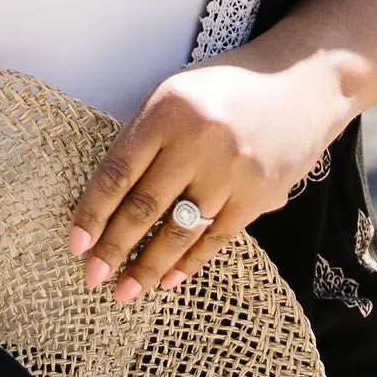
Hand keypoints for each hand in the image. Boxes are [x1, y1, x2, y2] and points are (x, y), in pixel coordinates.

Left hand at [65, 52, 349, 304]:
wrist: (301, 84)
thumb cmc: (226, 89)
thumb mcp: (177, 94)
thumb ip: (144, 138)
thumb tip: (106, 200)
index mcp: (169, 110)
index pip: (119, 171)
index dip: (93, 212)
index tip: (75, 245)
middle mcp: (200, 140)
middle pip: (146, 206)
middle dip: (114, 247)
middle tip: (92, 278)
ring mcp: (233, 170)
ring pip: (180, 230)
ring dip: (148, 267)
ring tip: (125, 292)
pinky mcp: (260, 194)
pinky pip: (216, 237)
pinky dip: (189, 263)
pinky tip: (168, 281)